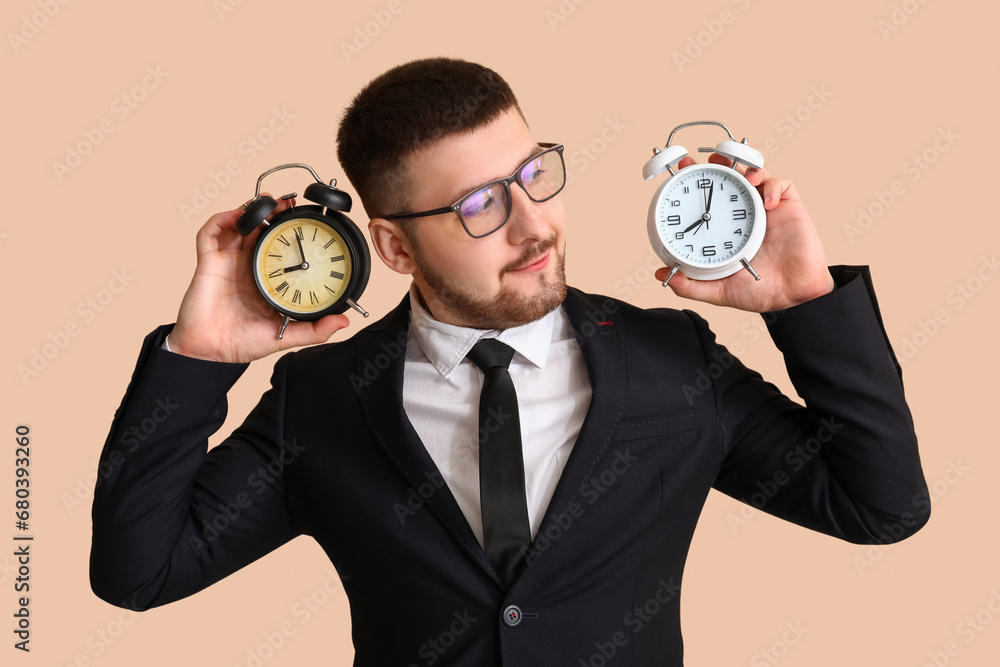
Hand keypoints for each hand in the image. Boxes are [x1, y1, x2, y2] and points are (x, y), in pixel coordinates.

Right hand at [169, 196, 350, 362]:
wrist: (209, 353)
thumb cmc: (242, 343)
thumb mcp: (285, 336)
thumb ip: (314, 330)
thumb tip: (344, 322)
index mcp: (265, 278)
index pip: (280, 248)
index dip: (290, 232)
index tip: (307, 220)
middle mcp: (247, 266)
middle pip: (260, 229)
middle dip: (273, 213)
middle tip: (290, 203)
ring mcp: (227, 261)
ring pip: (238, 225)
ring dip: (252, 210)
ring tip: (268, 201)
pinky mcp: (208, 262)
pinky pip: (209, 234)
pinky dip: (221, 219)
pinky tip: (236, 215)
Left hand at [655, 154, 834, 312]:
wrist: (793, 296)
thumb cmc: (759, 292)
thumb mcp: (718, 290)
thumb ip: (691, 285)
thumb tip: (661, 275)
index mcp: (727, 228)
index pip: (709, 198)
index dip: (697, 181)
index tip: (681, 170)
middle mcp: (746, 214)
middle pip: (732, 179)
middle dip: (719, 164)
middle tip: (705, 162)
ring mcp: (767, 209)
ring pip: (756, 175)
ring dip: (747, 169)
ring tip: (742, 177)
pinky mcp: (789, 208)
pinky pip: (782, 185)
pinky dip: (772, 187)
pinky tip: (767, 202)